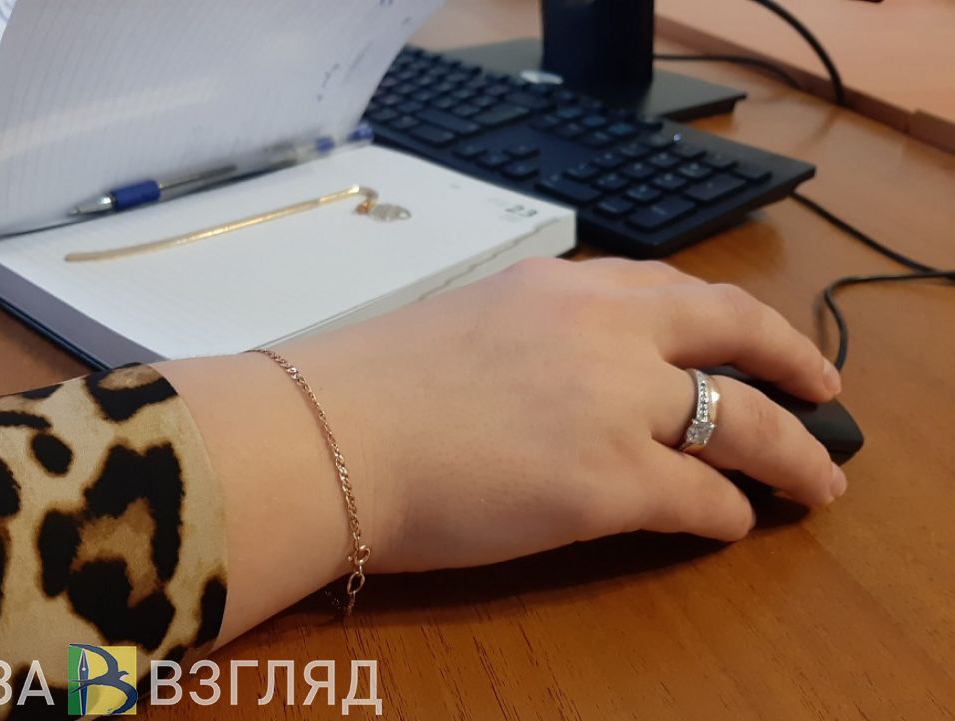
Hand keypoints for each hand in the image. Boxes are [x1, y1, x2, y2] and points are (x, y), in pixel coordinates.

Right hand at [281, 258, 845, 574]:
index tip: (749, 337)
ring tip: (816, 479)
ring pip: (742, 419)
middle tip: (825, 388)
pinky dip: (728, 512)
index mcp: (560, 286)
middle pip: (735, 331)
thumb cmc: (367, 386)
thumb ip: (530, 335)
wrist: (323, 436)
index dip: (726, 318)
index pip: (671, 291)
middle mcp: (602, 329)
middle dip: (795, 360)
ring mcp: (612, 402)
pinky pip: (701, 495)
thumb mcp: (464, 325)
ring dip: (792, 452)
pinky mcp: (609, 480)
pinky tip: (731, 525)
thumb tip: (564, 374)